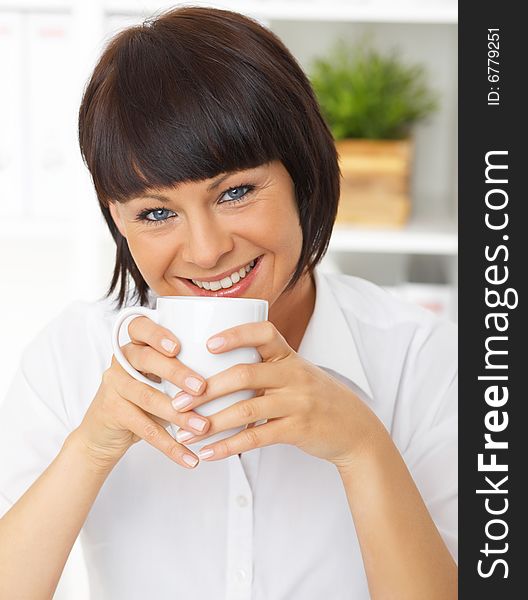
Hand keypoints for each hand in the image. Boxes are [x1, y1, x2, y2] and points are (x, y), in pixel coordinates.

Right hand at [75, 316, 212, 469]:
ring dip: (178, 414)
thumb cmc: (145, 397)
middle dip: (177, 373)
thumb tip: (239, 371)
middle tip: (202, 387)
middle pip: (146, 359)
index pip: (139, 327)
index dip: (157, 334)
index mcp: (136, 344)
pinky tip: (190, 458)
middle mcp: (121, 360)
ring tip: (203, 427)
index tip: (178, 347)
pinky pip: (144, 430)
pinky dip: (170, 446)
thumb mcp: (161, 377)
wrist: (103, 433)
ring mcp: (114, 386)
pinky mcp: (112, 413)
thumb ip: (186, 368)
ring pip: (147, 397)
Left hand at [171, 321, 383, 467]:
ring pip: (246, 409)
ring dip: (210, 423)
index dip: (235, 334)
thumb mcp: (296, 374)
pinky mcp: (297, 429)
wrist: (354, 428)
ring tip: (184, 433)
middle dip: (206, 388)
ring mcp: (297, 402)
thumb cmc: (314, 398)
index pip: (263, 332)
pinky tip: (208, 453)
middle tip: (177, 401)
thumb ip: (265, 369)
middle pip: (244, 374)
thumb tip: (213, 371)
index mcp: (289, 356)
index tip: (206, 344)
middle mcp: (293, 374)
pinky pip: (256, 438)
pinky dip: (228, 446)